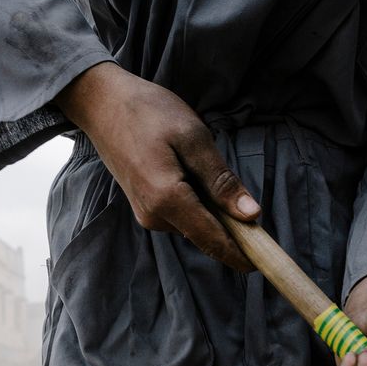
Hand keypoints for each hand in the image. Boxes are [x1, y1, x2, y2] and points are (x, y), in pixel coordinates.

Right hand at [55, 61, 259, 269]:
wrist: (102, 103)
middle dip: (231, 230)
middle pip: (205, 235)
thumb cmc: (148, 112)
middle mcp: (155, 217)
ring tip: (210, 172)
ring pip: (194, 225)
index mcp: (167, 200)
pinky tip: (193, 174)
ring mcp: (147, 214)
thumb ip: (220, 180)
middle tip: (251, 207)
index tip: (264, 263)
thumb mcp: (192, 138)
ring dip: (213, 212)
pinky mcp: (145, 207)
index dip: (241, 254)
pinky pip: (181, 215)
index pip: (213, 240)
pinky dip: (197, 203)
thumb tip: (250, 215)